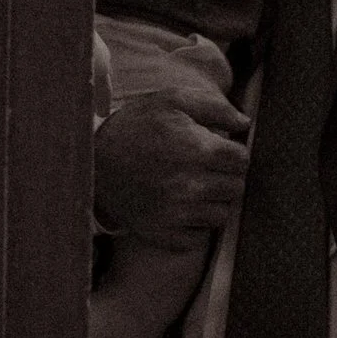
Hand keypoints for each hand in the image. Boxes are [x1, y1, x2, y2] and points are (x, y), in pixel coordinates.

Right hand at [94, 58, 248, 237]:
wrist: (91, 161)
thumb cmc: (135, 126)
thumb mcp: (172, 101)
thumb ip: (215, 107)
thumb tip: (245, 123)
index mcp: (196, 150)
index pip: (242, 160)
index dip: (232, 152)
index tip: (217, 150)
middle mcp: (190, 185)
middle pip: (236, 188)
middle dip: (225, 176)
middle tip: (203, 168)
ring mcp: (176, 213)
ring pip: (221, 215)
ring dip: (212, 202)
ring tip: (191, 187)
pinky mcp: (162, 233)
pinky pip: (197, 237)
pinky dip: (193, 224)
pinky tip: (178, 206)